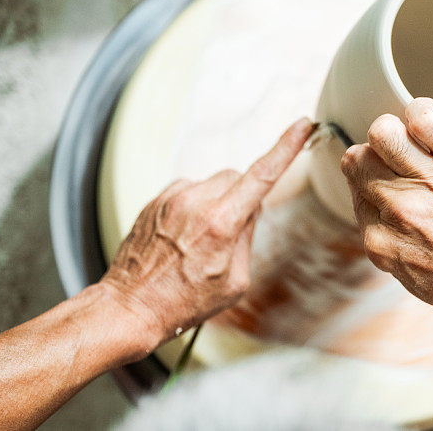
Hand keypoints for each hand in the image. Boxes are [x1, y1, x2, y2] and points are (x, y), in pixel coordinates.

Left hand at [100, 118, 313, 348]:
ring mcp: (171, 198)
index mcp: (220, 224)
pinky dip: (195, 207)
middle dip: (243, 195)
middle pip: (236, 176)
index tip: (302, 126)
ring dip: (217, 202)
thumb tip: (251, 209)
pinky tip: (183, 237)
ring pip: (212, 183)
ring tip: (200, 241)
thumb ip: (247, 238)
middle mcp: (194, 202)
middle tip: (233, 231)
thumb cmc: (183, 301)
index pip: (262, 175)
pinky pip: (188, 191)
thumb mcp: (234, 281)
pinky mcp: (156, 200)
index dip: (286, 147)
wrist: (130, 306)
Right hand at [340, 98, 432, 348]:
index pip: (353, 188)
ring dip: (395, 132)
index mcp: (380, 239)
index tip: (388, 179)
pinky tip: (432, 125)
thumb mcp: (411, 276)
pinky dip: (422, 112)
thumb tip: (374, 207)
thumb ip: (387, 240)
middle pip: (359, 158)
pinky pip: (424, 118)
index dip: (371, 179)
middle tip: (402, 161)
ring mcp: (430, 184)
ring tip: (414, 141)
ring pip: (383, 132)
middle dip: (376, 156)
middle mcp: (398, 209)